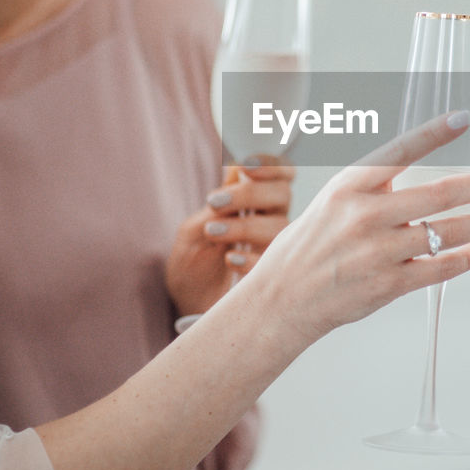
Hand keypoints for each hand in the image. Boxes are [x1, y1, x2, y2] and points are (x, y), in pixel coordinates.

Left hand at [165, 158, 294, 316]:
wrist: (187, 306)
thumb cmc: (192, 263)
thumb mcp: (194, 227)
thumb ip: (218, 203)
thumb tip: (235, 166)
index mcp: (257, 201)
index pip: (281, 172)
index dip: (271, 164)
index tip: (246, 165)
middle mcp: (272, 220)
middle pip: (282, 193)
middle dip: (249, 193)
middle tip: (214, 202)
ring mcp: (276, 247)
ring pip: (281, 226)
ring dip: (245, 225)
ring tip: (213, 233)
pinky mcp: (273, 275)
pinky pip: (276, 260)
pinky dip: (252, 257)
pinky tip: (230, 259)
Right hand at [243, 111, 469, 349]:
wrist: (282, 300)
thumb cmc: (308, 247)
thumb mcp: (332, 204)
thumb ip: (373, 191)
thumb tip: (420, 178)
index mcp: (349, 187)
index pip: (400, 151)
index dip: (434, 133)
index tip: (463, 119)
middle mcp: (365, 215)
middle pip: (437, 194)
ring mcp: (378, 252)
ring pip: (445, 232)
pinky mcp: (387, 284)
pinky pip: (438, 268)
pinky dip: (463, 260)